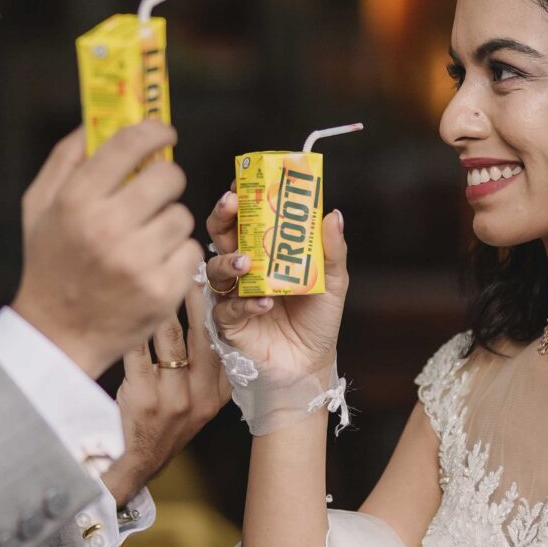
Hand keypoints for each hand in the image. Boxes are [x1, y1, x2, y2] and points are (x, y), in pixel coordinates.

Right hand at [13, 121, 196, 377]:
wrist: (58, 334)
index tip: (164, 132)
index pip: (129, 144)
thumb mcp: (40, 206)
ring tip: (144, 240)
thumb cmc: (50, 262)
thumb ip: (66, 157)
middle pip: (168, 177)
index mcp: (76, 201)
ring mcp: (138, 262)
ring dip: (168, 223)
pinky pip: (191, 251)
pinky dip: (177, 256)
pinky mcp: (162, 290)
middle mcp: (107, 228)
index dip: (154, 130)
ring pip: (182, 216)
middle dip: (165, 179)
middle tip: (155, 191)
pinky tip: (152, 266)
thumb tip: (97, 118)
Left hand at [109, 288, 229, 505]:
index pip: (226, 342)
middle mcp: (202, 396)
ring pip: (169, 336)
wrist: (131, 467)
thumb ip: (206, 369)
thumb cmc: (160, 427)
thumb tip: (209, 316)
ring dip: (160, 303)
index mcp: (219, 394)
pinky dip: (130, 327)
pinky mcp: (144, 399)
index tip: (217, 277)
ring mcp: (174, 399)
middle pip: (205, 333)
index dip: (222, 306)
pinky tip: (123, 305)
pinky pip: (138, 350)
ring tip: (152, 274)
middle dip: (197, 294)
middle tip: (190, 263)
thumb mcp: (196, 404)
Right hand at [202, 187, 347, 383]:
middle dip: (222, 217)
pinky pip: (228, 308)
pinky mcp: (229, 323)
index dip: (241, 198)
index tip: (243, 182)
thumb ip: (331, 250)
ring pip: (215, 269)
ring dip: (228, 261)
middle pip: (221, 235)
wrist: (310, 364)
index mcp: (265, 253)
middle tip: (231, 205)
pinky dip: (246, 304)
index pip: (247, 218)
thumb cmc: (317, 321)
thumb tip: (333, 214)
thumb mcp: (333, 281)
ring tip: (246, 262)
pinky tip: (264, 304)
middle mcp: (245, 270)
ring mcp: (233, 294)